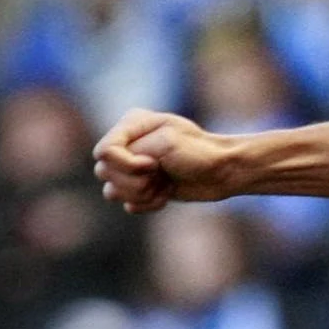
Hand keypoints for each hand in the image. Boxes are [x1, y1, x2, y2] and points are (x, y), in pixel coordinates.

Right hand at [93, 109, 235, 213]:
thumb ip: (130, 151)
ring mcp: (133, 167)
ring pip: (111, 192)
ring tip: (165, 183)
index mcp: (132, 124)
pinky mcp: (141, 188)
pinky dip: (147, 203)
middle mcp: (128, 144)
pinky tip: (167, 194)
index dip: (125, 163)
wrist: (225, 172)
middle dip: (135, 180)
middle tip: (162, 172)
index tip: (153, 163)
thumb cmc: (200, 152)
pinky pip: (128, 204)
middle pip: (104, 173)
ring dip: (142, 193)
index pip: (103, 151)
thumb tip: (107, 169)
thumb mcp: (166, 141)